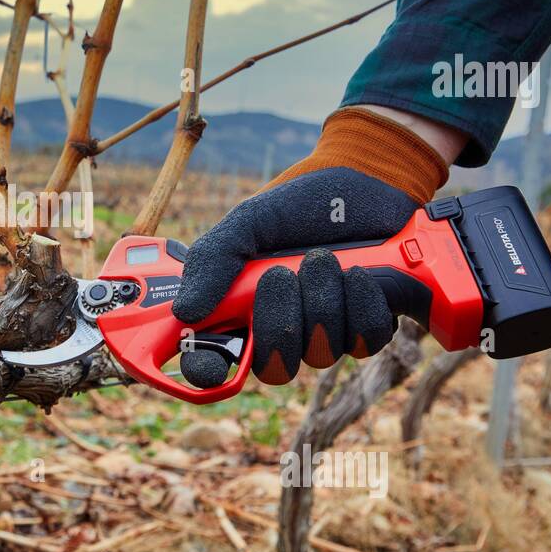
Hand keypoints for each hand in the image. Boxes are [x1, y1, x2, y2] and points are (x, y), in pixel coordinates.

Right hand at [173, 108, 448, 386]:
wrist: (361, 181)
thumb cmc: (296, 204)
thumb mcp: (246, 222)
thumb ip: (213, 262)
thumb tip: (184, 312)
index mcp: (239, 311)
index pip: (213, 361)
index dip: (207, 371)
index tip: (210, 362)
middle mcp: (279, 330)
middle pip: (274, 368)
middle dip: (280, 321)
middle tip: (282, 273)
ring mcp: (324, 333)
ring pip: (321, 353)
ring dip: (323, 301)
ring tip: (324, 259)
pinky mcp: (366, 326)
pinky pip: (365, 339)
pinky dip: (361, 302)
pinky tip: (357, 272)